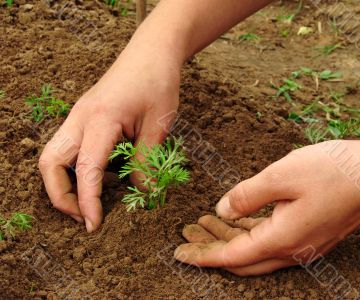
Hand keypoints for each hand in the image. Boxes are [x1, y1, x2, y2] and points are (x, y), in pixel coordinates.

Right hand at [39, 48, 179, 231]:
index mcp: (100, 120)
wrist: (151, 53)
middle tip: (86, 216)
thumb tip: (141, 193)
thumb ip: (146, 162)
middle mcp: (80, 119)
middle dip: (60, 196)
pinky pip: (67, 148)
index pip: (85, 170)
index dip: (87, 202)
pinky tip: (100, 176)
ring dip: (64, 183)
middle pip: (49, 164)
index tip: (94, 226)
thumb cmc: (157, 83)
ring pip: (53, 156)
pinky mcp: (83, 117)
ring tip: (91, 200)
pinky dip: (74, 169)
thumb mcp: (158, 125)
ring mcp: (78, 116)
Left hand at [175, 139, 359, 275]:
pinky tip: (236, 219)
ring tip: (204, 223)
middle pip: (240, 259)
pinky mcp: (310, 234)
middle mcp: (292, 250)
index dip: (203, 255)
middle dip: (211, 248)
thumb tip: (222, 210)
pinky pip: (270, 241)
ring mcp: (304, 244)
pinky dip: (248, 233)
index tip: (178, 253)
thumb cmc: (334, 171)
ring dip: (228, 238)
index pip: (231, 256)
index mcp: (282, 238)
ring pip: (255, 250)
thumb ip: (247, 195)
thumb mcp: (281, 175)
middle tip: (187, 234)